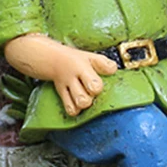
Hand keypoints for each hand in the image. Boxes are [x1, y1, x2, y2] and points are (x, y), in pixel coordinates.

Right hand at [2, 34, 118, 117]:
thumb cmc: (75, 60)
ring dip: (82, 105)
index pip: (93, 84)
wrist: (52, 59)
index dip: (97, 87)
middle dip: (89, 99)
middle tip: (90, 93)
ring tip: (85, 99)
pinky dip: (75, 110)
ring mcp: (66, 88)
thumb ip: (103, 64)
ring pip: (75, 106)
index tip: (97, 85)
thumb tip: (113, 69)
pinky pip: (69, 109)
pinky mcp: (62, 95)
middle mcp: (73, 79)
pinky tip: (79, 104)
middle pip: (83, 99)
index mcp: (82, 67)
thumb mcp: (90, 56)